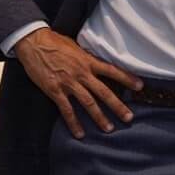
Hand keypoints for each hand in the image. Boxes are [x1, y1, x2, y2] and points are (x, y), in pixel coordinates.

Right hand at [15, 27, 141, 138]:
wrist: (33, 43)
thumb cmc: (54, 41)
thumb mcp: (75, 46)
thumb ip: (87, 57)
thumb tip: (97, 62)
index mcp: (88, 61)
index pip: (112, 70)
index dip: (127, 78)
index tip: (140, 86)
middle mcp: (81, 73)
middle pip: (104, 92)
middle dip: (117, 106)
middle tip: (129, 117)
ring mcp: (68, 83)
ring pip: (88, 103)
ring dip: (100, 117)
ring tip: (109, 128)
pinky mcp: (55, 91)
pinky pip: (67, 110)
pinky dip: (74, 123)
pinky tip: (80, 133)